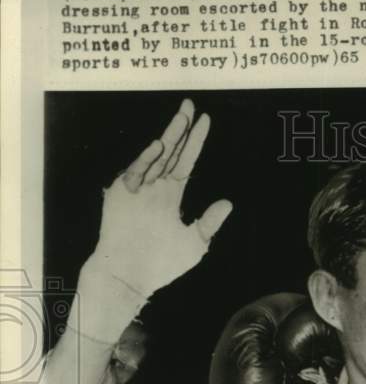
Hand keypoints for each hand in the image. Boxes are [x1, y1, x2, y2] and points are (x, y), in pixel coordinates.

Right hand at [90, 99, 232, 297]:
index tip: (206, 121)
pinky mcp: (120, 195)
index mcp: (169, 195)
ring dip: (169, 137)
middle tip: (191, 105)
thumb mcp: (195, 242)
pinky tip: (160, 146)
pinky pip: (135, 173)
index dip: (195, 142)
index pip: (186, 161)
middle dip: (181, 128)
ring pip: (155, 157)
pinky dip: (147, 160)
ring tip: (183, 117)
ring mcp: (136, 190)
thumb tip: (228, 202)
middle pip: (170, 152)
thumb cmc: (162, 265)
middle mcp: (153, 188)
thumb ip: (209, 221)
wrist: (132, 278)